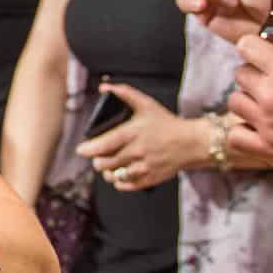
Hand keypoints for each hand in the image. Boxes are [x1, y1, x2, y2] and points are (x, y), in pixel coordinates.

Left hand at [74, 82, 202, 191]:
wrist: (191, 143)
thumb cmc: (167, 123)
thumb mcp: (146, 104)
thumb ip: (125, 93)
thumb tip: (104, 87)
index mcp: (133, 133)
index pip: (104, 145)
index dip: (89, 149)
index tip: (82, 149)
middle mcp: (137, 152)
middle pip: (104, 163)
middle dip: (97, 160)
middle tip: (99, 156)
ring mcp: (143, 168)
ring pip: (113, 176)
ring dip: (107, 171)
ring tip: (109, 164)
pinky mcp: (149, 180)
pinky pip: (125, 186)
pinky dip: (119, 181)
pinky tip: (122, 172)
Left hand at [226, 39, 272, 183]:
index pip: (247, 46)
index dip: (251, 47)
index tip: (257, 53)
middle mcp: (271, 95)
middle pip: (240, 74)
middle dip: (252, 76)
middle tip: (266, 84)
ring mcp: (265, 123)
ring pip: (235, 103)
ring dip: (246, 103)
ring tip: (262, 108)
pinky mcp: (265, 149)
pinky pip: (235, 136)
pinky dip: (242, 133)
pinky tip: (256, 132)